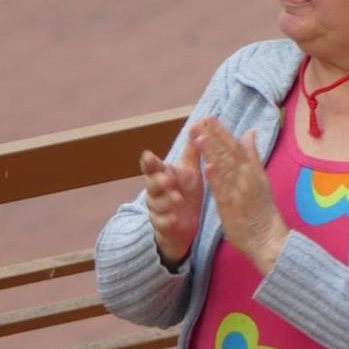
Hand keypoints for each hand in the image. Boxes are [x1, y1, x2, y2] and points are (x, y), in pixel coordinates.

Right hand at [140, 134, 203, 265]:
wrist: (185, 223)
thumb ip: (193, 149)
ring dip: (165, 201)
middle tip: (166, 179)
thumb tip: (200, 124)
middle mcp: (156, 191)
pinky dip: (166, 221)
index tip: (148, 156)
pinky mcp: (162, 225)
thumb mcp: (191, 170)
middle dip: (157, 182)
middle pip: (151, 184)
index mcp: (162, 174)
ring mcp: (157, 209)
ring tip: (176, 198)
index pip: (152, 167)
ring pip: (156, 204)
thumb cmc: (187, 191)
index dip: (149, 162)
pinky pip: (161, 223)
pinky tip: (173, 219)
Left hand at [193, 117, 288, 274]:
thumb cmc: (263, 210)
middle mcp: (246, 178)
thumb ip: (253, 156)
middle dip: (215, 136)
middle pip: (229, 155)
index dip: (222, 133)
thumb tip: (249, 133)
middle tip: (203, 120)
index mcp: (252, 171)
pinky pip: (223, 191)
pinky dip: (216, 178)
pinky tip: (208, 166)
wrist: (269, 239)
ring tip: (200, 137)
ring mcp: (239, 192)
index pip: (235, 147)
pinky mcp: (231, 208)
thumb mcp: (261, 178)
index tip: (210, 119)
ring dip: (212, 153)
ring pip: (224, 169)